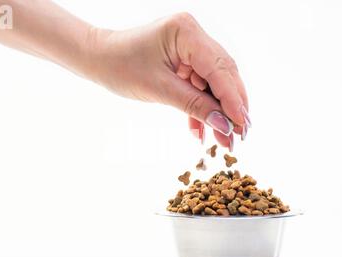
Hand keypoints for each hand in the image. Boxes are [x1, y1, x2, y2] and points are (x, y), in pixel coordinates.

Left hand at [89, 12, 250, 149]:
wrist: (99, 60)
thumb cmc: (120, 66)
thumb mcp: (159, 89)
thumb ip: (194, 106)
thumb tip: (225, 125)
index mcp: (186, 32)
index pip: (219, 69)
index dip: (233, 100)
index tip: (243, 125)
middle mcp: (193, 35)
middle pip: (223, 75)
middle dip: (231, 107)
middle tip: (241, 136)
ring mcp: (190, 47)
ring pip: (214, 83)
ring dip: (218, 112)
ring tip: (224, 140)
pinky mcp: (185, 60)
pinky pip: (200, 85)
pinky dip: (201, 107)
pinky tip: (203, 130)